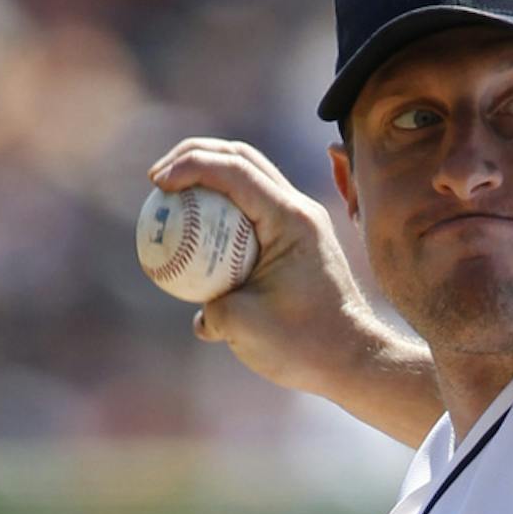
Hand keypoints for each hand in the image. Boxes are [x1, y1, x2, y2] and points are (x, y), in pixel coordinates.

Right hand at [147, 138, 391, 390]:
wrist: (355, 359)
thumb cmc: (307, 346)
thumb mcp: (245, 328)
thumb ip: (211, 310)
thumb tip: (201, 314)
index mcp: (289, 219)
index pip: (234, 170)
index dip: (189, 165)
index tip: (157, 183)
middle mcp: (299, 209)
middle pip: (241, 157)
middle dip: (194, 155)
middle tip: (158, 179)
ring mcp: (301, 221)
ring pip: (250, 176)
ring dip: (210, 176)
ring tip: (173, 196)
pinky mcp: (298, 238)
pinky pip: (255, 208)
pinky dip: (225, 208)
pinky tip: (200, 230)